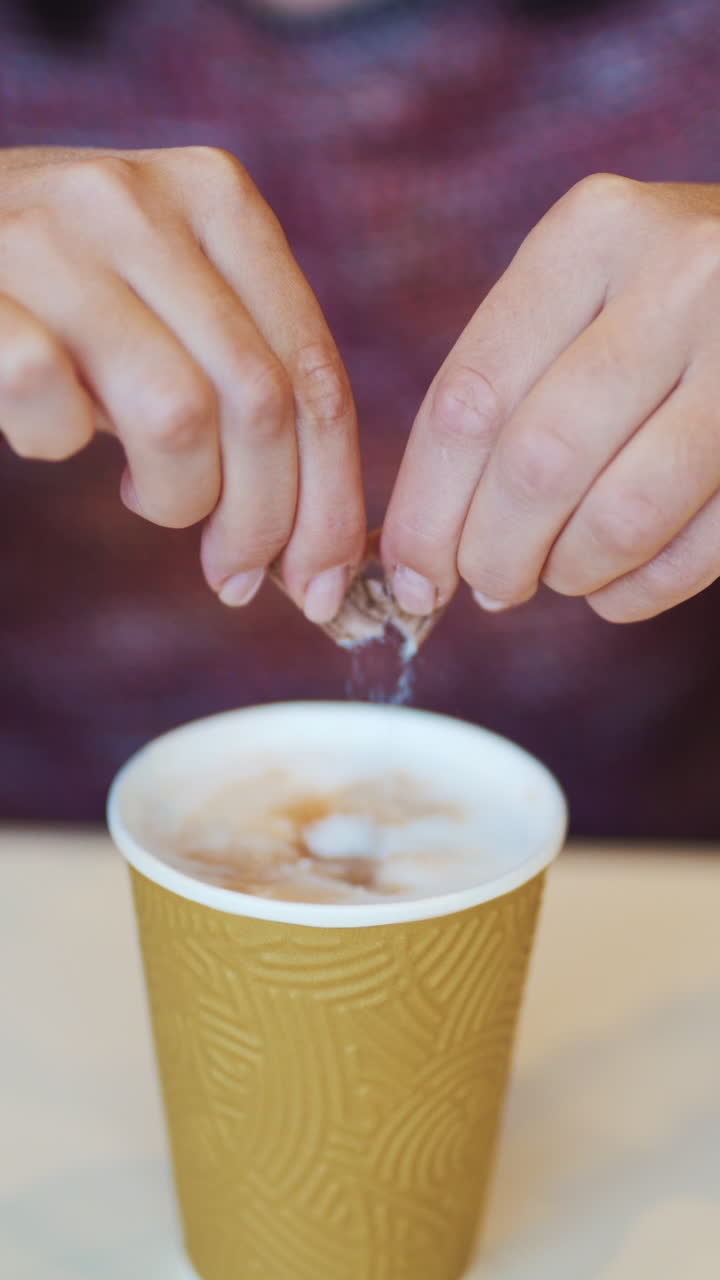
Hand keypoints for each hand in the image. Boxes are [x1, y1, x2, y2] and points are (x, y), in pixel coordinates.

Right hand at [0, 146, 364, 620]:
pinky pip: (52, 406)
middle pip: (261, 403)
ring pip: (178, 416)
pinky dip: (59, 445)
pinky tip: (52, 438)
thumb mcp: (169, 303)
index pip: (314, 372)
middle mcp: (142, 204)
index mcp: (217, 199)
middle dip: (264, 520)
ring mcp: (52, 241)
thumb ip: (245, 381)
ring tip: (149, 496)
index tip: (321, 582)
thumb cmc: (62, 292)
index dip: (329, 497)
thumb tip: (316, 541)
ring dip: (178, 499)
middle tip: (235, 574)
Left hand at [383, 175, 719, 622]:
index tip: (410, 579)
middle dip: (493, 554)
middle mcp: (678, 276)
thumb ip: (507, 391)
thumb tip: (422, 554)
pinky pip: (700, 549)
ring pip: (621, 515)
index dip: (425, 511)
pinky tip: (616, 589)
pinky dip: (640, 592)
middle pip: (538, 462)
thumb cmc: (668, 302)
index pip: (471, 397)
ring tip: (561, 575)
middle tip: (490, 587)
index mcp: (592, 232)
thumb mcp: (586, 294)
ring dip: (571, 572)